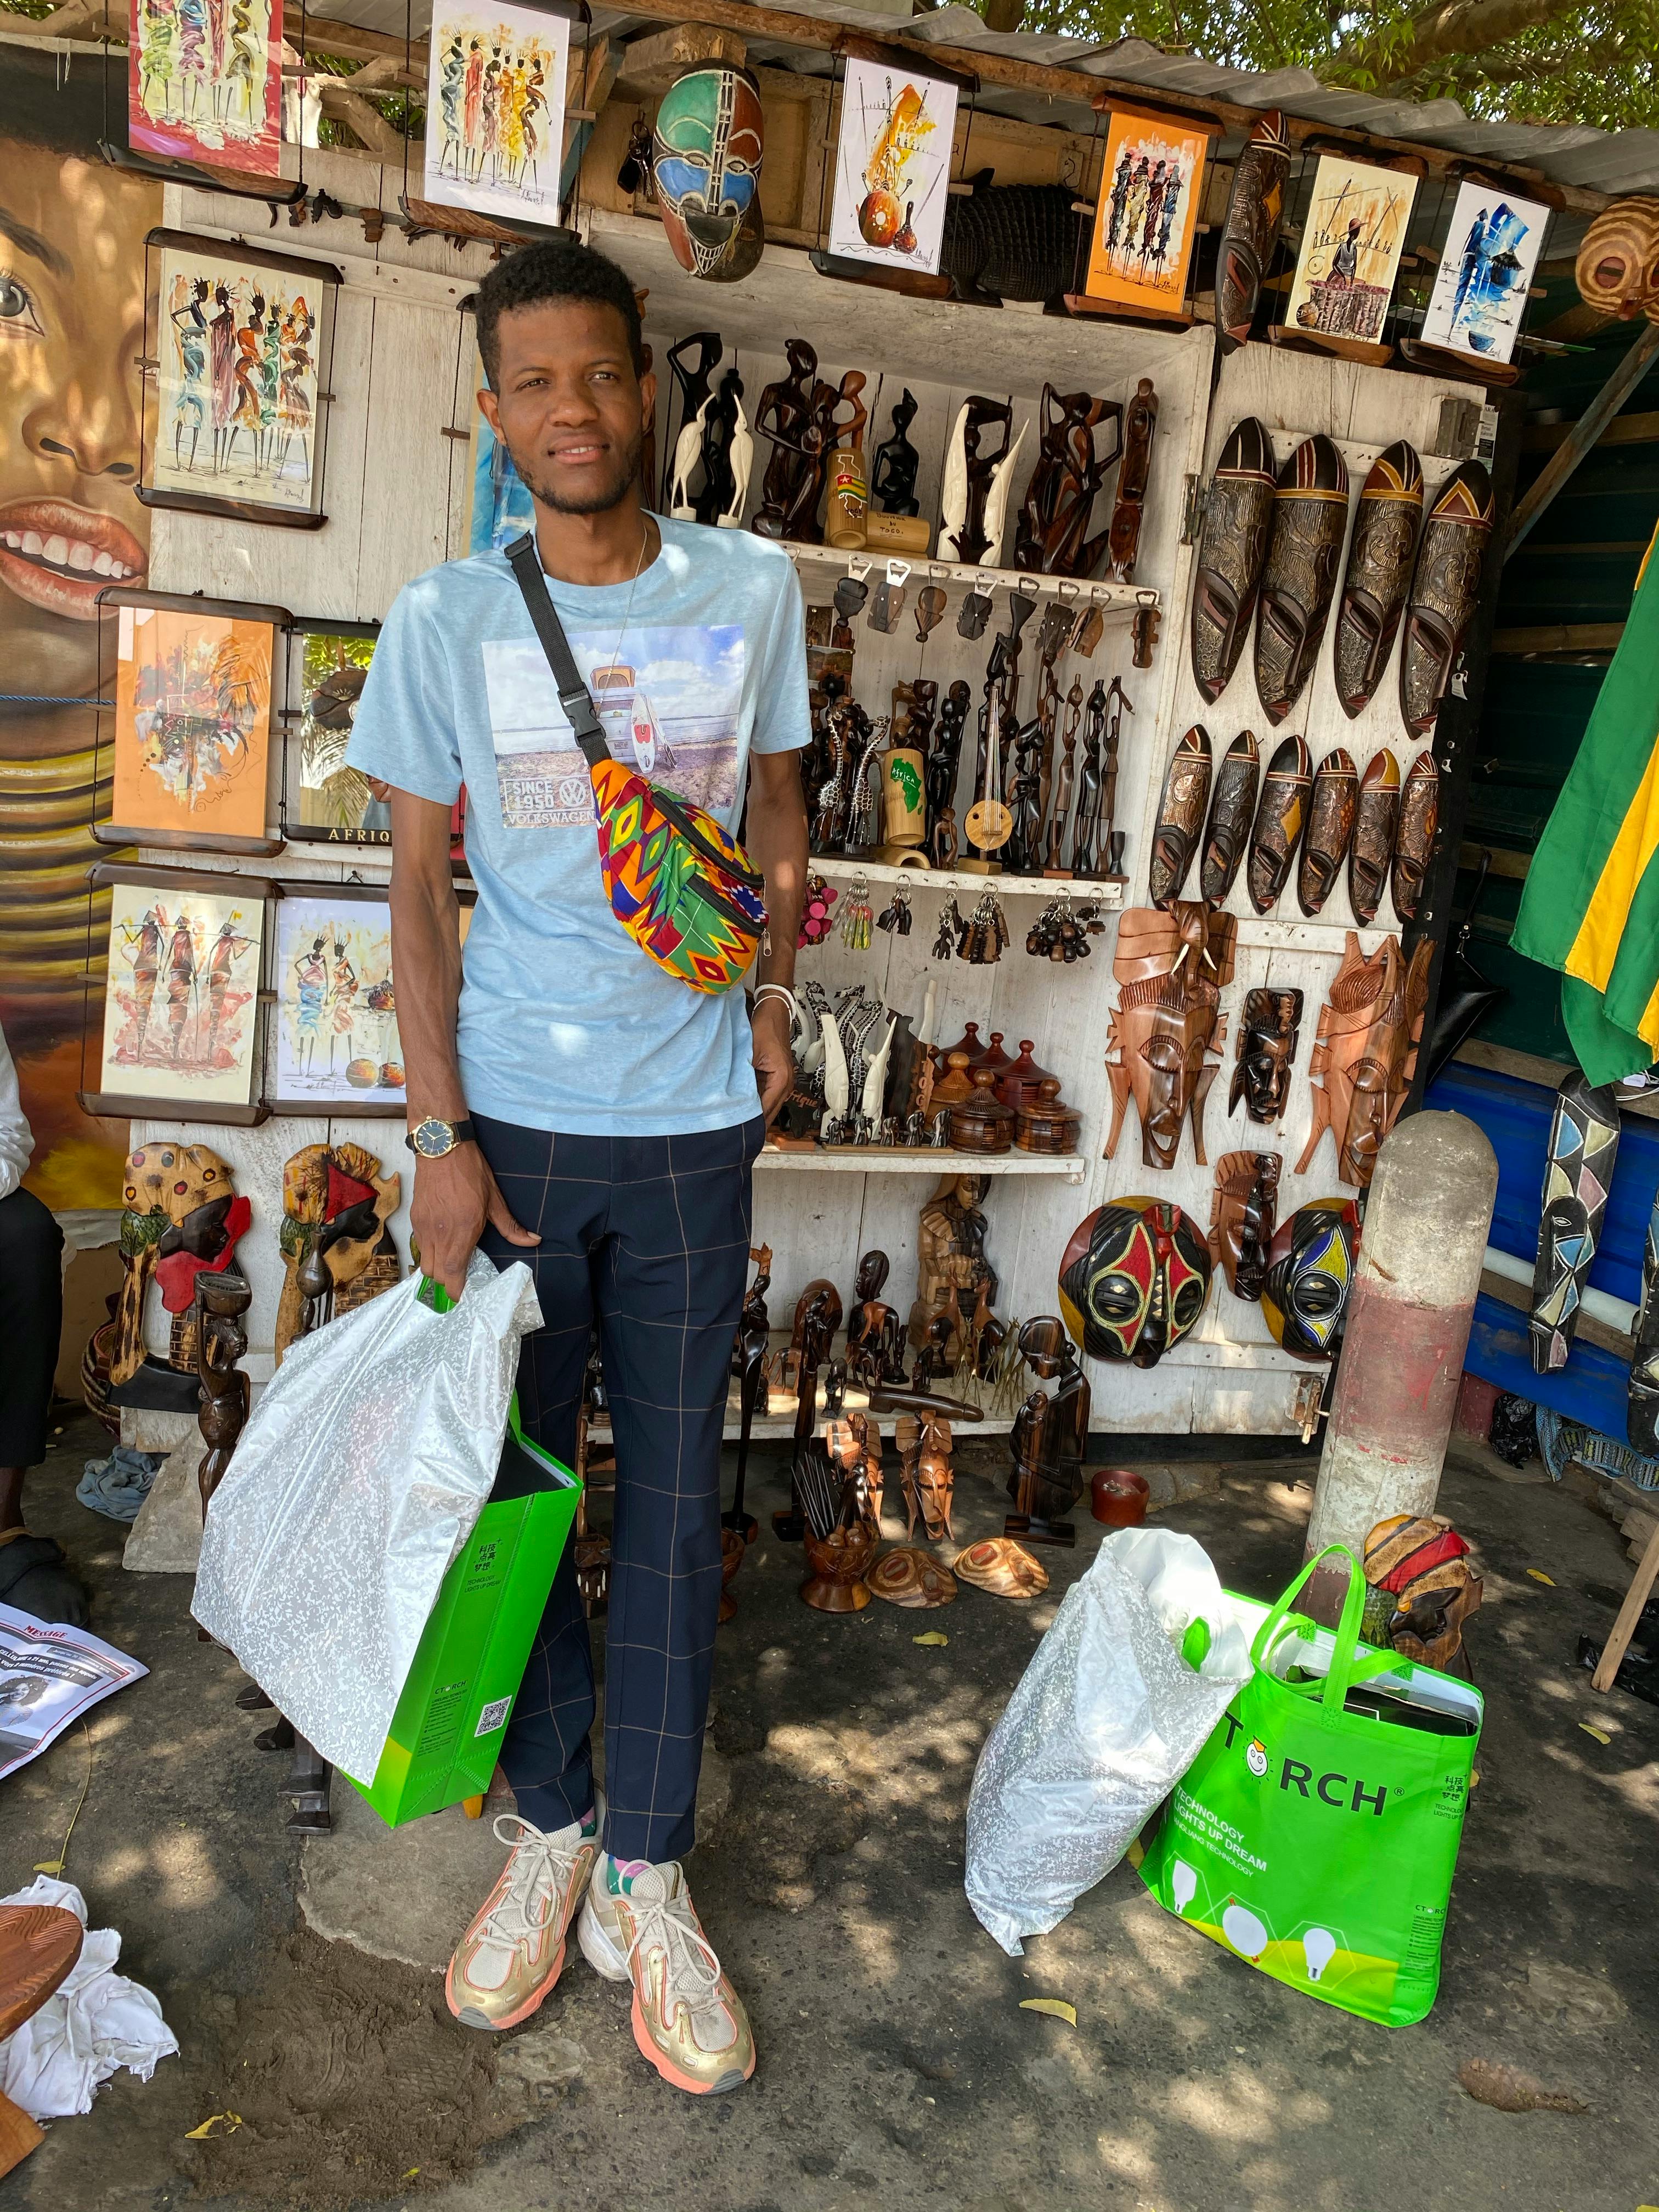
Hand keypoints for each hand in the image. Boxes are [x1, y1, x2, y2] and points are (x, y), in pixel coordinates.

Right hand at [410, 1144, 537, 1300]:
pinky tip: (440, 1245)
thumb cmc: (471, 1171)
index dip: (455, 1290)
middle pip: (435, 1274)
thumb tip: (533, 1241)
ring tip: (449, 1265)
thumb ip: (511, 1227)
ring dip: (436, 1268)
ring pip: (424, 1262)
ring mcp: (424, 1226)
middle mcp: (440, 1233)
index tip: (461, 1296)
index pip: (452, 1272)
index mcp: (463, 1230)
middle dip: (445, 1283)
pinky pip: (419, 1245)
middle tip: (457, 1282)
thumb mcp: (495, 1200)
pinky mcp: (415, 1218)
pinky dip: (428, 1252)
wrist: (442, 1147)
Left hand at [750, 994, 795, 1126]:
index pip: (766, 1109)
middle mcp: (785, 1085)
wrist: (773, 1015)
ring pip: (768, 1107)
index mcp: (781, 1079)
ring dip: (755, 1115)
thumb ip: (743, 1076)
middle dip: (755, 1124)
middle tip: (737, 1137)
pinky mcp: (776, 1080)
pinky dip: (756, 1104)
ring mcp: (782, 1083)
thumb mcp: (750, 1053)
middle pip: (769, 1112)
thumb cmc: (764, 1029)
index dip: (753, 1122)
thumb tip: (733, 1099)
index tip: (741, 1134)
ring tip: (738, 1128)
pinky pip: (766, 1097)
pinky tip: (743, 1111)